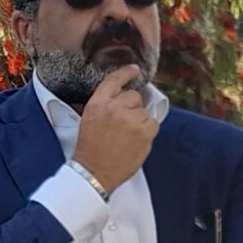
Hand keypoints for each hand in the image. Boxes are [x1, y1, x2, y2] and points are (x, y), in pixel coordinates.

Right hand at [70, 65, 156, 190]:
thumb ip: (104, 105)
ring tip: (128, 136)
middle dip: (132, 107)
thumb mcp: (88, 119)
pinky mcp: (144, 133)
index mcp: (98, 103)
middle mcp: (115, 108)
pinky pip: (154, 123)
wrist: (94, 172)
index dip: (127, 73)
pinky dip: (148, 130)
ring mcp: (131, 120)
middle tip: (124, 124)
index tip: (135, 70)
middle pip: (134, 96)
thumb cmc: (90, 149)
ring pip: (145, 111)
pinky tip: (137, 139)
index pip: (114, 80)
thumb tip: (120, 97)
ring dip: (140, 121)